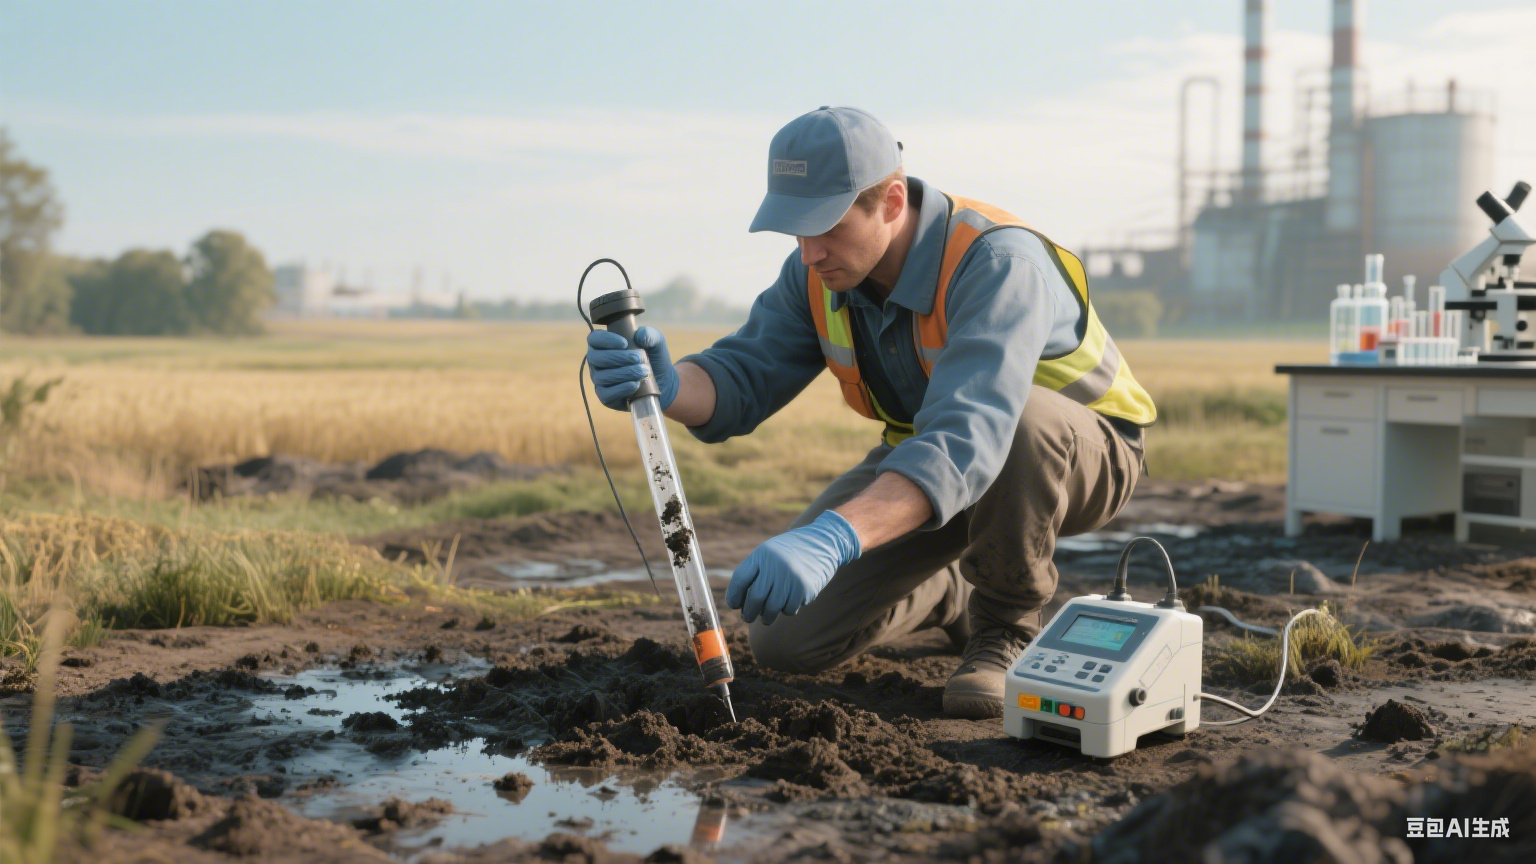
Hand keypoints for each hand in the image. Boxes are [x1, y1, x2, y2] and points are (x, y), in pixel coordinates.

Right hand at [585, 326, 678, 410]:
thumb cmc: (653, 357)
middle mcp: (597, 363)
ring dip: (624, 373)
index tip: (624, 343)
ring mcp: (600, 381)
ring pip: (602, 377)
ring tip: (643, 371)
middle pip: (596, 358)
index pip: (594, 339)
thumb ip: (649, 334)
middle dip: (618, 357)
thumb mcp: (655, 342)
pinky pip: (606, 394)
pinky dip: (621, 389)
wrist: (662, 381)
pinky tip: (634, 384)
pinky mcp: (606, 397)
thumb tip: (639, 336)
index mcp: (603, 345)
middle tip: (638, 358)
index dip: (606, 340)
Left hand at [727, 510, 860, 625]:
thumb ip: (754, 573)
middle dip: (749, 612)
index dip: (734, 596)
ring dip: (766, 617)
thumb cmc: (790, 552)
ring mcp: (791, 578)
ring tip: (766, 618)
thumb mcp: (769, 554)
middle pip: (755, 598)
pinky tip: (788, 602)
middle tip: (747, 618)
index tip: (734, 605)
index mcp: (763, 555)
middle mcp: (776, 566)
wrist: (823, 543)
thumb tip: (739, 603)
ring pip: (772, 608)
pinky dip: (786, 610)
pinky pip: (789, 609)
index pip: (740, 579)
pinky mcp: (805, 589)